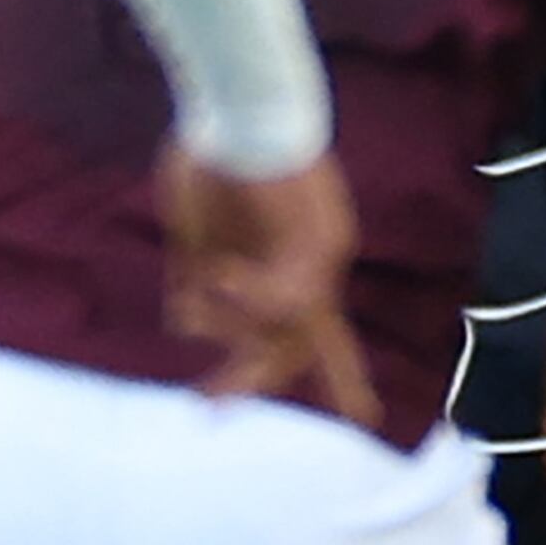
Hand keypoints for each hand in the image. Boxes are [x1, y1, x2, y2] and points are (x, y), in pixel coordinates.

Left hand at [157, 145, 382, 431]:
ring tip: (207, 300)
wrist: (241, 124)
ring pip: (224, 335)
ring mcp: (232, 274)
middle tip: (211, 406)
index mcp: (317, 284)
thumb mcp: (316, 251)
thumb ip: (292, 306)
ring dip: (218, 330)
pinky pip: (182, 309)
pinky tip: (199, 287)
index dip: (347, 385)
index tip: (363, 420)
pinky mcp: (190, 258)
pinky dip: (190, 307)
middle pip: (269, 354)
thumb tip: (254, 337)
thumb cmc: (291, 183)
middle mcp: (275, 286)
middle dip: (245, 379)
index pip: (336, 347)